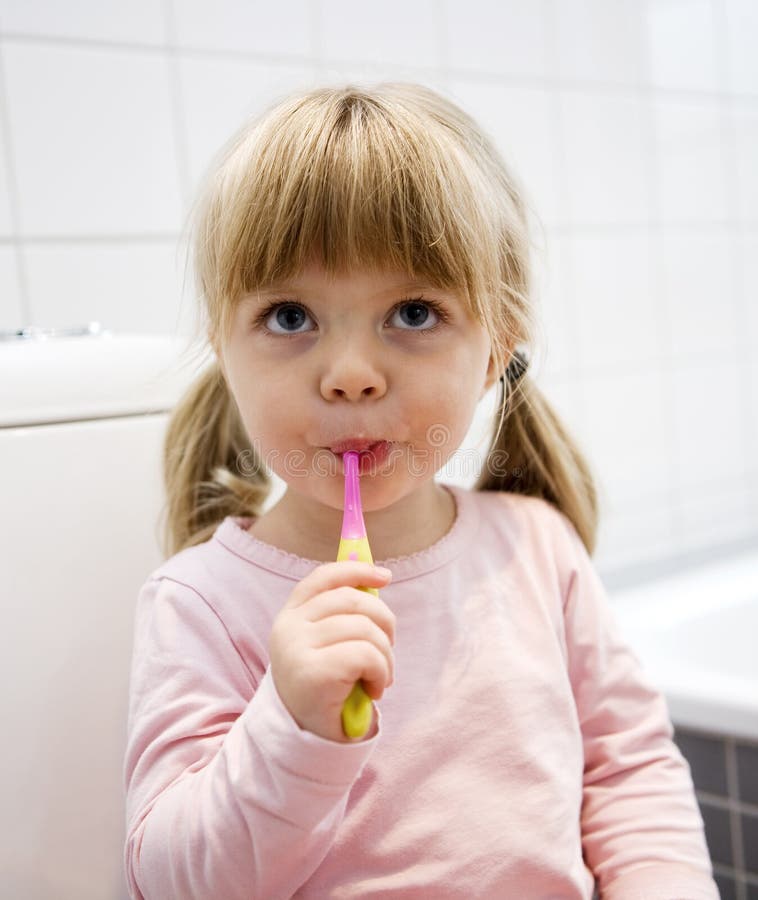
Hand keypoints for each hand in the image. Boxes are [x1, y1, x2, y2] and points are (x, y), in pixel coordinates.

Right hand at [268, 561, 395, 742]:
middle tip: (388, 649)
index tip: (386, 577)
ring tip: (381, 676)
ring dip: (386, 654)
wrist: (308, 741)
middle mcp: (288, 627)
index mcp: (290, 616)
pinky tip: (375, 689)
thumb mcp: (330, 646)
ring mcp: (297, 648)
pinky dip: (382, 671)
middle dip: (384, 621)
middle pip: (353, 600)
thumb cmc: (327, 689)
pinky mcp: (313, 672)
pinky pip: (367, 654)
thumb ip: (344, 614)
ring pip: (365, 628)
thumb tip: (378, 576)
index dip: (356, 570)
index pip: (324, 578)